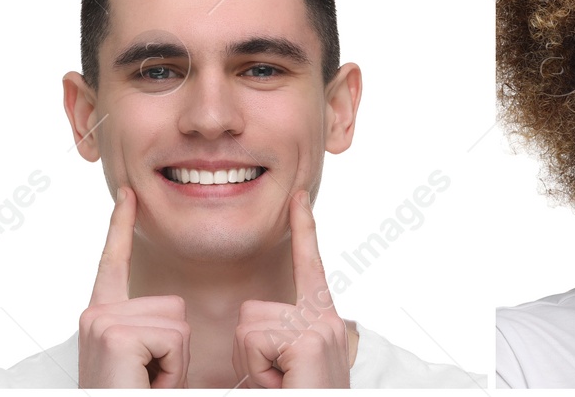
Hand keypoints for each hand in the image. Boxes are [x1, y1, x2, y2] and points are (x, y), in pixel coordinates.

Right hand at [78, 187, 190, 387]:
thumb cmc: (138, 396)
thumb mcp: (144, 360)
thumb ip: (153, 329)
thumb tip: (174, 313)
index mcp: (103, 320)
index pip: (114, 265)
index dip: (122, 227)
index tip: (127, 195)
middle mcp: (96, 316)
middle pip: (173, 304)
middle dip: (176, 346)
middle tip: (148, 379)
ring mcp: (102, 323)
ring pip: (178, 320)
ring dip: (175, 360)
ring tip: (147, 384)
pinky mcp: (114, 333)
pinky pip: (175, 336)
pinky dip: (171, 368)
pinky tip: (146, 384)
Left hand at [233, 191, 349, 387]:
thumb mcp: (282, 372)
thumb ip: (274, 343)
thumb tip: (251, 326)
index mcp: (320, 325)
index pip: (308, 267)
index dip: (303, 228)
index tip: (298, 196)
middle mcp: (327, 321)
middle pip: (253, 311)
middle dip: (247, 352)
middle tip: (273, 384)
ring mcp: (322, 328)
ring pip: (250, 324)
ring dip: (250, 365)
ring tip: (276, 387)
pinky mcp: (311, 337)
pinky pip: (254, 338)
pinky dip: (255, 370)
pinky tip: (281, 385)